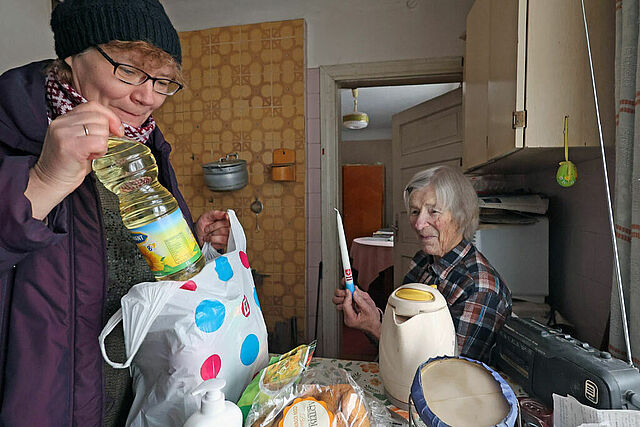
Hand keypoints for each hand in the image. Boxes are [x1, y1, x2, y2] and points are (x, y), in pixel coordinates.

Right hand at [26, 102, 122, 218]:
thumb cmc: (69, 164)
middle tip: (96, 147)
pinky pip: (99, 142)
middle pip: (99, 117)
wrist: (50, 182)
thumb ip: (93, 129)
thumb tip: (117, 126)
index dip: (109, 117)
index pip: (93, 106)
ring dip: (102, 144)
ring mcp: (64, 133)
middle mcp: (62, 122)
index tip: (116, 130)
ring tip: (91, 153)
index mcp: (64, 118)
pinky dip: (101, 151)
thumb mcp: (80, 140)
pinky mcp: (70, 146)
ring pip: (101, 129)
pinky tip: (91, 157)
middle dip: (106, 133)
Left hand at [195, 210, 229, 249]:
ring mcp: (226, 237)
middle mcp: (227, 228)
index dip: (221, 222)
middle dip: (212, 229)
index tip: (216, 221)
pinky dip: (213, 242)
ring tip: (208, 235)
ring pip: (222, 238)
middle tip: (207, 229)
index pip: (228, 221)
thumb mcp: (206, 216)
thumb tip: (225, 214)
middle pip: (224, 230)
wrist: (197, 235)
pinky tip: (211, 240)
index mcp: (225, 220)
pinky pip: (220, 244)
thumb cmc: (203, 225)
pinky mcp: (224, 244)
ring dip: (211, 237)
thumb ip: (216, 213)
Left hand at [333, 286, 381, 338]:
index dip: (347, 295)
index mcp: (351, 319)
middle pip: (339, 303)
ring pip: (342, 302)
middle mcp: (347, 318)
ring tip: (355, 294)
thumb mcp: (368, 309)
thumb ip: (361, 300)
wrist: (374, 326)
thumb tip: (354, 291)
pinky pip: (346, 302)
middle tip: (351, 289)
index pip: (345, 305)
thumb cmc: (372, 320)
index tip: (350, 288)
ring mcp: (346, 315)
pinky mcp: (348, 312)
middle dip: (345, 295)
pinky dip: (350, 298)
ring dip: (348, 296)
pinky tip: (356, 297)